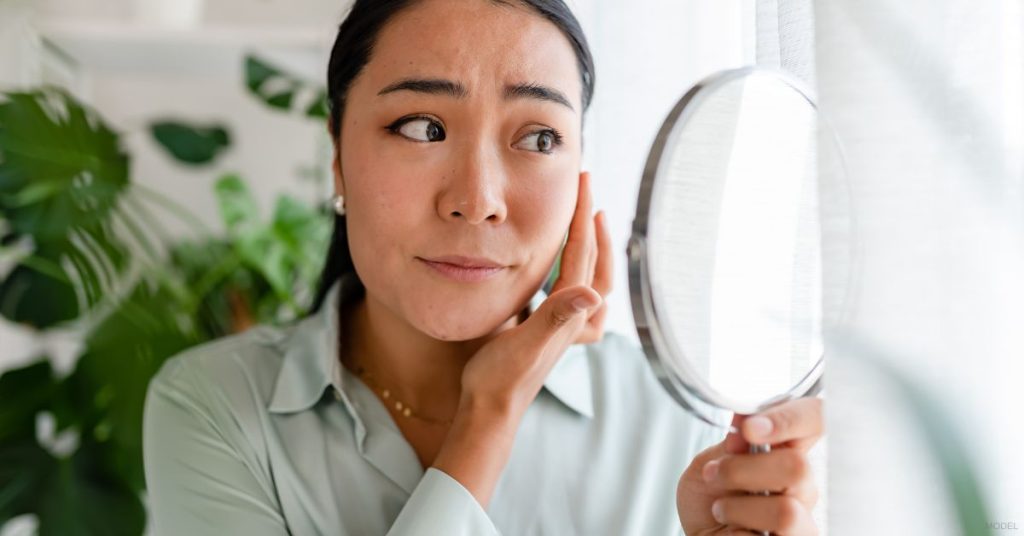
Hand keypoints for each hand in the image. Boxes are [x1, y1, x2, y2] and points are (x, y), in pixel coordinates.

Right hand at [434, 172, 605, 505]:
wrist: (491, 409)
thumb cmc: (502, 377)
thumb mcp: (525, 344)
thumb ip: (556, 317)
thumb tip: (592, 293)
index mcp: (569, 311)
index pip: (581, 253)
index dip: (582, 214)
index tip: (582, 180)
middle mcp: (573, 317)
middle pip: (592, 262)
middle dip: (592, 224)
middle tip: (586, 190)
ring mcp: (564, 326)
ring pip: (589, 278)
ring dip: (591, 248)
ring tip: (587, 224)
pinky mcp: (550, 333)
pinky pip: (572, 296)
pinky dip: (575, 275)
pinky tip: (562, 270)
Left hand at [676, 398, 823, 535]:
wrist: (697, 534)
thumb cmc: (707, 500)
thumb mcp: (709, 463)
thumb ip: (732, 444)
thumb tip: (747, 420)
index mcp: (784, 453)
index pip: (814, 419)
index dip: (791, 417)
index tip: (749, 427)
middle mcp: (801, 485)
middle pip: (799, 466)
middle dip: (743, 470)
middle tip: (715, 475)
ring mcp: (802, 521)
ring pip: (787, 511)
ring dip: (737, 508)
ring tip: (720, 510)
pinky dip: (737, 533)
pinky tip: (731, 531)